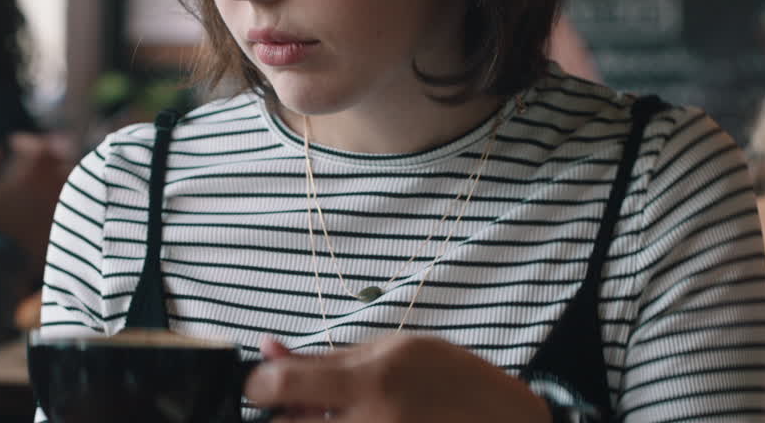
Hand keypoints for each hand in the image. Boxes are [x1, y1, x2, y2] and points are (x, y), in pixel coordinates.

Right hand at [0, 133, 65, 275]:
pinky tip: (52, 203)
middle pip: (66, 161)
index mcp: (30, 176)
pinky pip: (78, 209)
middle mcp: (52, 190)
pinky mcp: (66, 233)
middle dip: (55, 154)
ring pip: (77, 184)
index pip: (40, 147)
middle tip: (43, 154)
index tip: (15, 144)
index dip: (28, 143)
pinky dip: (68, 201)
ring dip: (64, 176)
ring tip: (49, 178)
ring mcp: (63, 212)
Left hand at [245, 335, 551, 422]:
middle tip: (302, 408)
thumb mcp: (391, 351)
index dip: (259, 384)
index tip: (262, 386)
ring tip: (339, 415)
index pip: (281, 385)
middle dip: (284, 417)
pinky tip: (356, 422)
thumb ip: (326, 357)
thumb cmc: (450, 379)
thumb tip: (267, 350)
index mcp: (371, 381)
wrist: (505, 421)